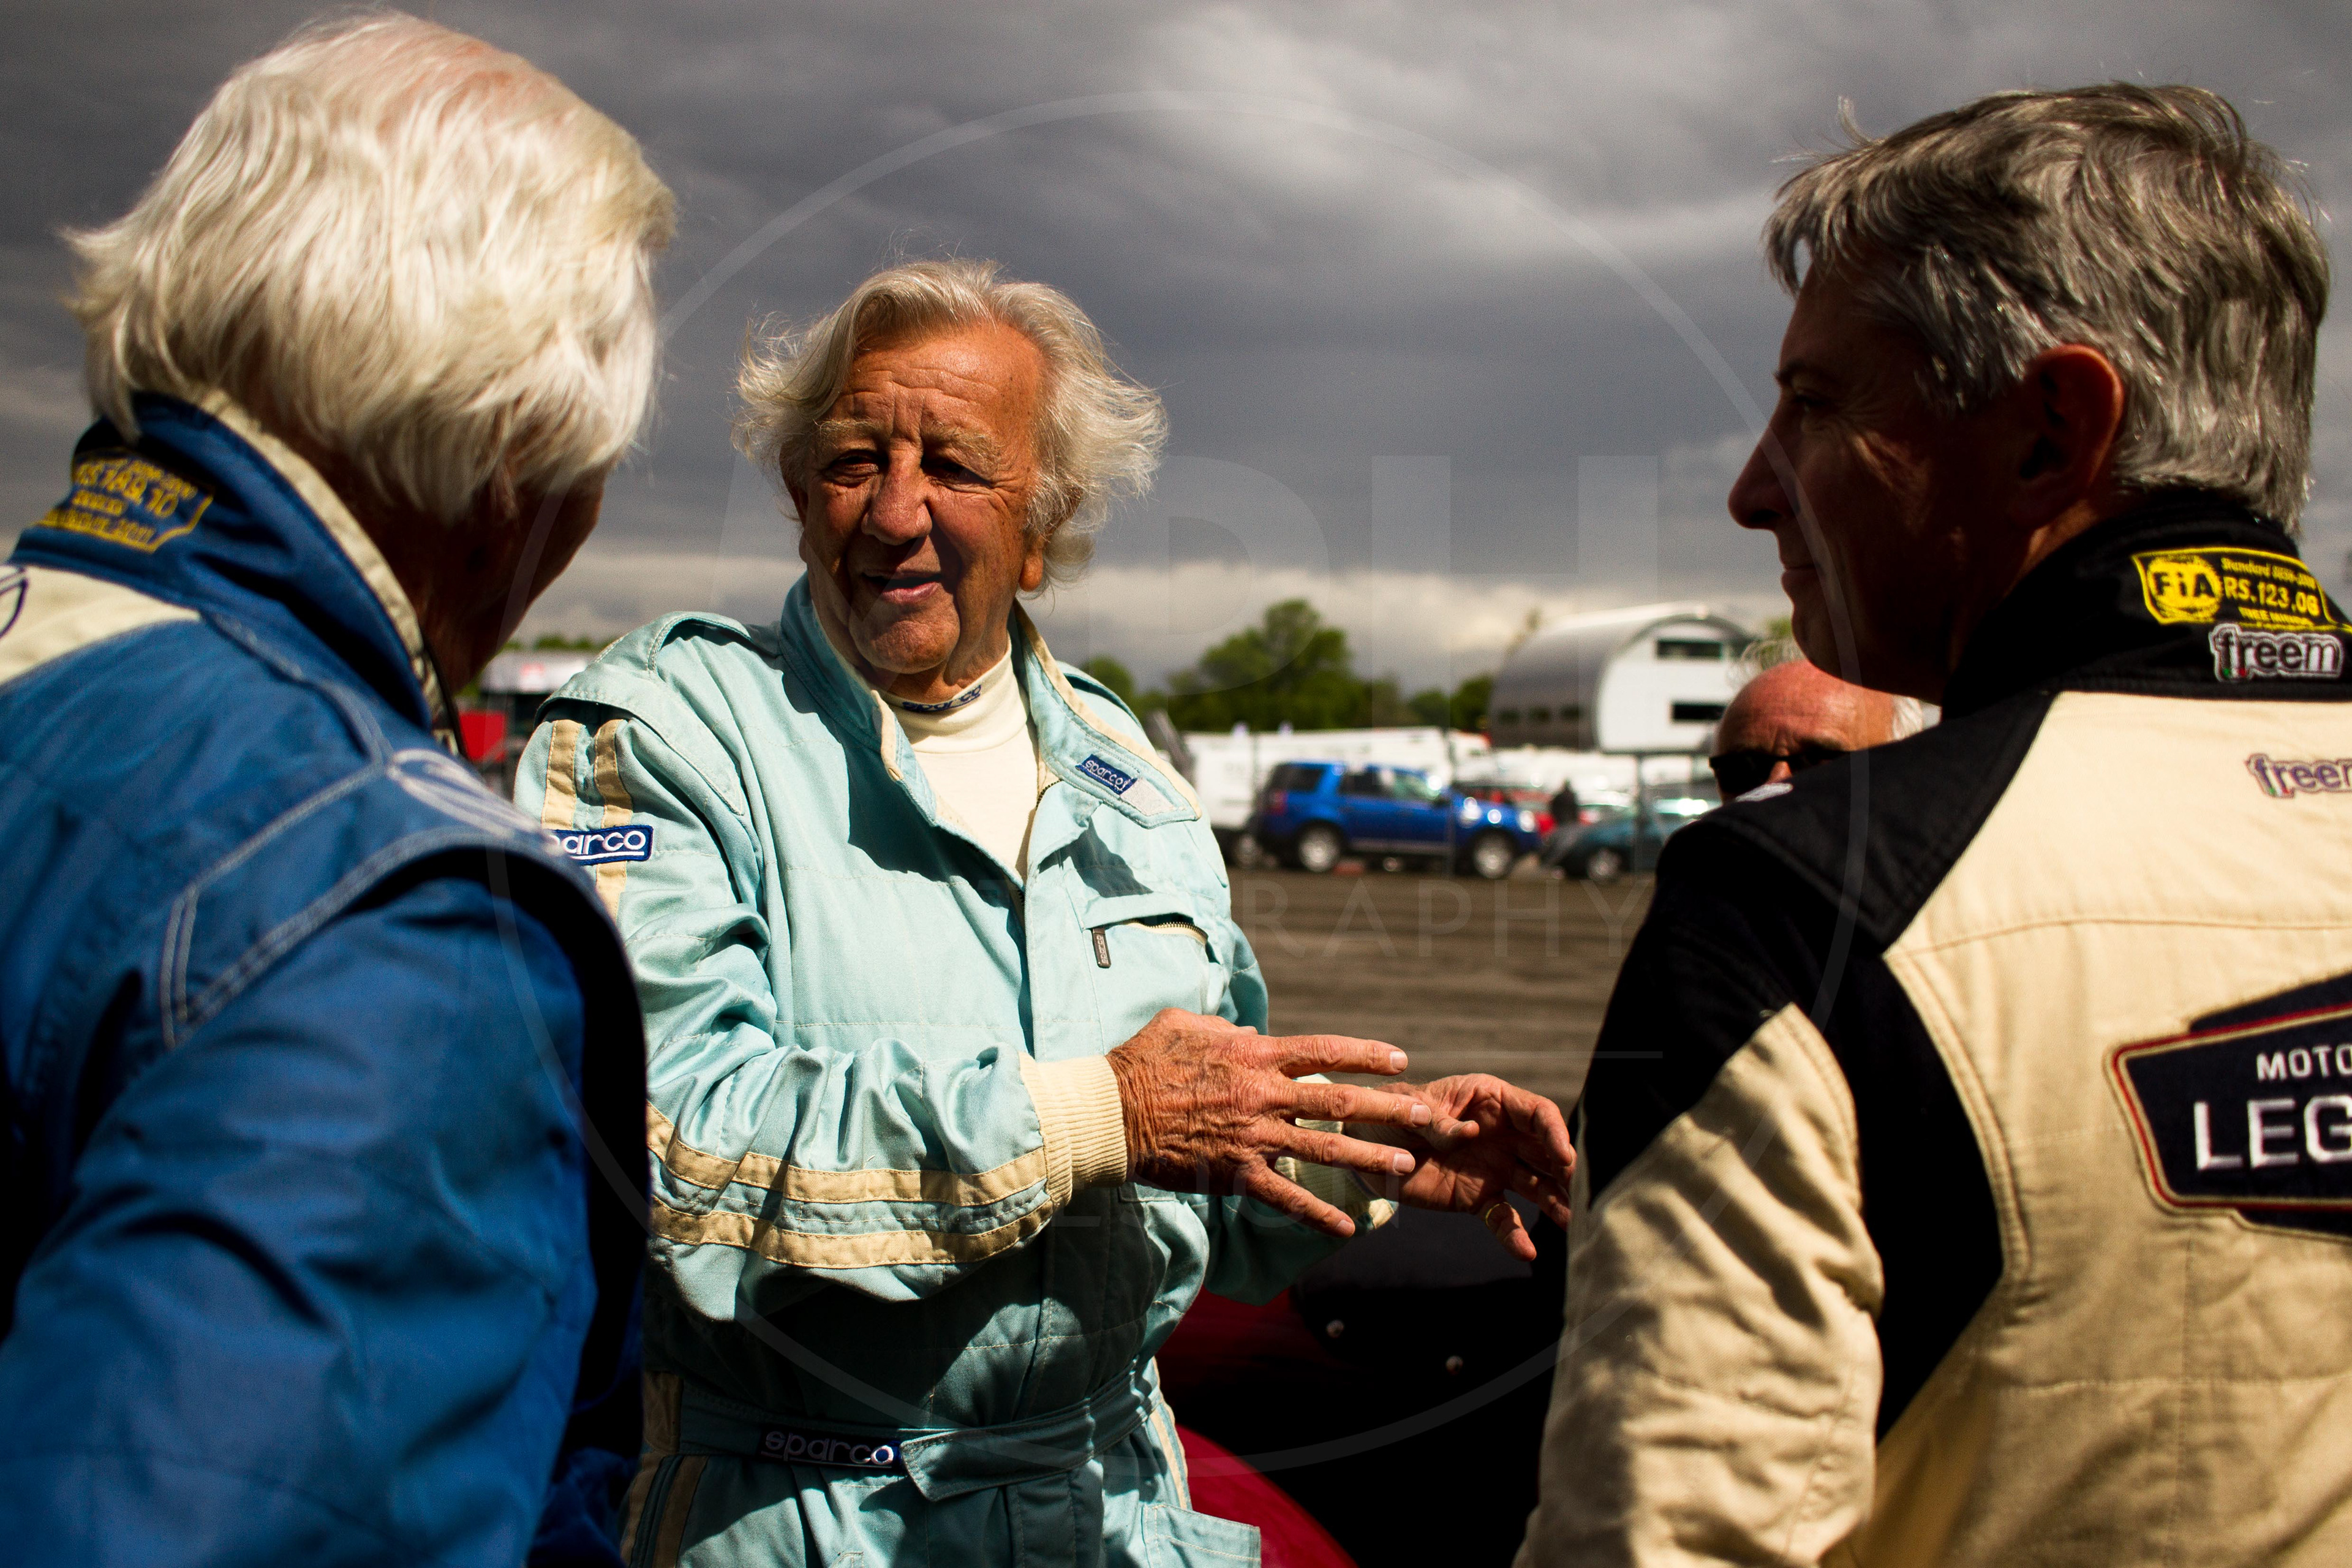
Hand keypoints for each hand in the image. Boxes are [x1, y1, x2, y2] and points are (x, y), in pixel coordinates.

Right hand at [1106, 1009, 1432, 1237]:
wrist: (1113, 1112)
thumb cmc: (1144, 1060)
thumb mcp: (1187, 1025)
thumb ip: (1228, 1029)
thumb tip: (1253, 1033)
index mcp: (1255, 1055)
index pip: (1323, 1050)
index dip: (1365, 1055)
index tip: (1399, 1059)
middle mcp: (1264, 1095)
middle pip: (1339, 1101)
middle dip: (1388, 1109)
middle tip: (1425, 1117)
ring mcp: (1253, 1137)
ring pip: (1324, 1149)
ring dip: (1369, 1159)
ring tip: (1406, 1167)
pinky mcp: (1237, 1175)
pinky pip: (1285, 1197)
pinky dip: (1317, 1214)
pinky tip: (1346, 1228)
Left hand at [1352, 1074, 1575, 1260]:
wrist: (1365, 1150)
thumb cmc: (1389, 1114)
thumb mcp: (1407, 1110)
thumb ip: (1437, 1121)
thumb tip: (1469, 1133)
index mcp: (1490, 1100)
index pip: (1536, 1113)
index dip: (1554, 1133)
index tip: (1565, 1157)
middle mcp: (1502, 1134)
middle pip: (1546, 1151)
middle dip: (1565, 1170)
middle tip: (1580, 1192)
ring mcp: (1494, 1167)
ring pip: (1535, 1185)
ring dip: (1555, 1202)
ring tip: (1572, 1223)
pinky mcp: (1479, 1198)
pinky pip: (1503, 1217)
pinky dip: (1513, 1234)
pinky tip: (1526, 1251)